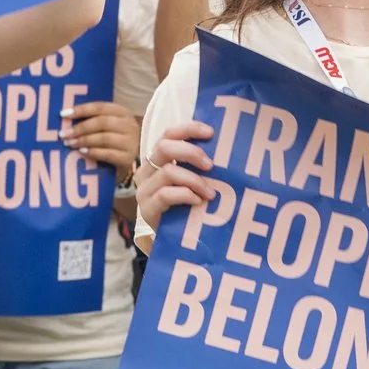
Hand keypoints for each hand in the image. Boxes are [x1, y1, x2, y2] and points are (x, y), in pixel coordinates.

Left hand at [66, 99, 141, 181]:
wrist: (133, 158)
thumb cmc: (115, 138)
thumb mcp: (109, 125)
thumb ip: (93, 119)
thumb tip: (67, 118)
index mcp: (122, 112)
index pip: (100, 107)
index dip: (81, 110)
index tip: (63, 114)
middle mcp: (129, 125)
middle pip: (102, 122)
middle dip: (80, 128)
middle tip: (64, 134)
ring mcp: (130, 142)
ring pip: (104, 138)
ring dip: (84, 140)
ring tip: (70, 143)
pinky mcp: (128, 158)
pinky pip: (108, 154)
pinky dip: (93, 152)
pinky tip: (82, 152)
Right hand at [136, 117, 216, 232]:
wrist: (169, 240)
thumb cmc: (183, 205)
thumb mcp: (189, 181)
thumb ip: (196, 166)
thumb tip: (224, 149)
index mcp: (156, 159)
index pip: (168, 134)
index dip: (188, 129)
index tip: (211, 133)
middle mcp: (146, 171)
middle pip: (164, 147)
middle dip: (191, 152)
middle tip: (211, 165)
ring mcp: (144, 191)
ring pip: (168, 172)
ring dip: (194, 180)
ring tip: (211, 193)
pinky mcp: (147, 210)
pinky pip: (165, 195)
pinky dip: (185, 195)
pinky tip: (198, 201)